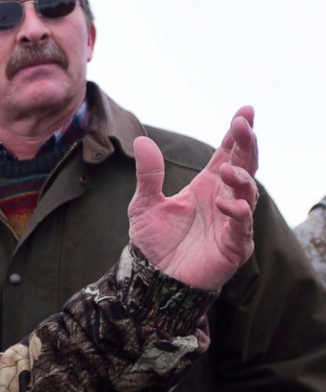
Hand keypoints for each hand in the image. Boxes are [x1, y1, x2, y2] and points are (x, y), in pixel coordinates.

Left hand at [128, 107, 258, 290]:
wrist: (152, 279)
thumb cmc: (154, 242)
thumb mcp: (144, 203)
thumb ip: (148, 174)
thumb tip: (142, 140)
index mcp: (206, 186)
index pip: (227, 154)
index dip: (237, 135)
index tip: (244, 112)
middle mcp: (224, 199)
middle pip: (244, 167)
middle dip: (247, 146)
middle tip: (244, 125)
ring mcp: (232, 222)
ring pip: (248, 194)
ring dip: (240, 178)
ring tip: (226, 169)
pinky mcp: (234, 246)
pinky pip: (242, 227)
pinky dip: (237, 213)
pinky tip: (225, 203)